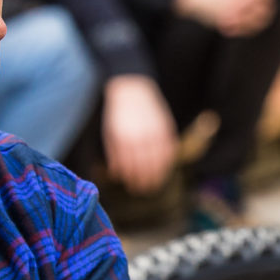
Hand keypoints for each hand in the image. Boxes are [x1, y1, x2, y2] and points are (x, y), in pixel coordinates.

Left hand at [101, 75, 177, 193]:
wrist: (132, 89)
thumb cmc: (118, 114)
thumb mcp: (110, 133)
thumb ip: (114, 154)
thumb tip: (116, 174)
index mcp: (124, 139)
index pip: (131, 167)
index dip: (134, 179)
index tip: (135, 188)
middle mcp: (141, 137)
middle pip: (147, 166)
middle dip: (147, 181)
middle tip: (147, 189)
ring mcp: (155, 132)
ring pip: (160, 160)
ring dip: (160, 174)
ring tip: (157, 182)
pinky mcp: (166, 127)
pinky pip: (169, 149)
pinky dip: (168, 160)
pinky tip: (166, 167)